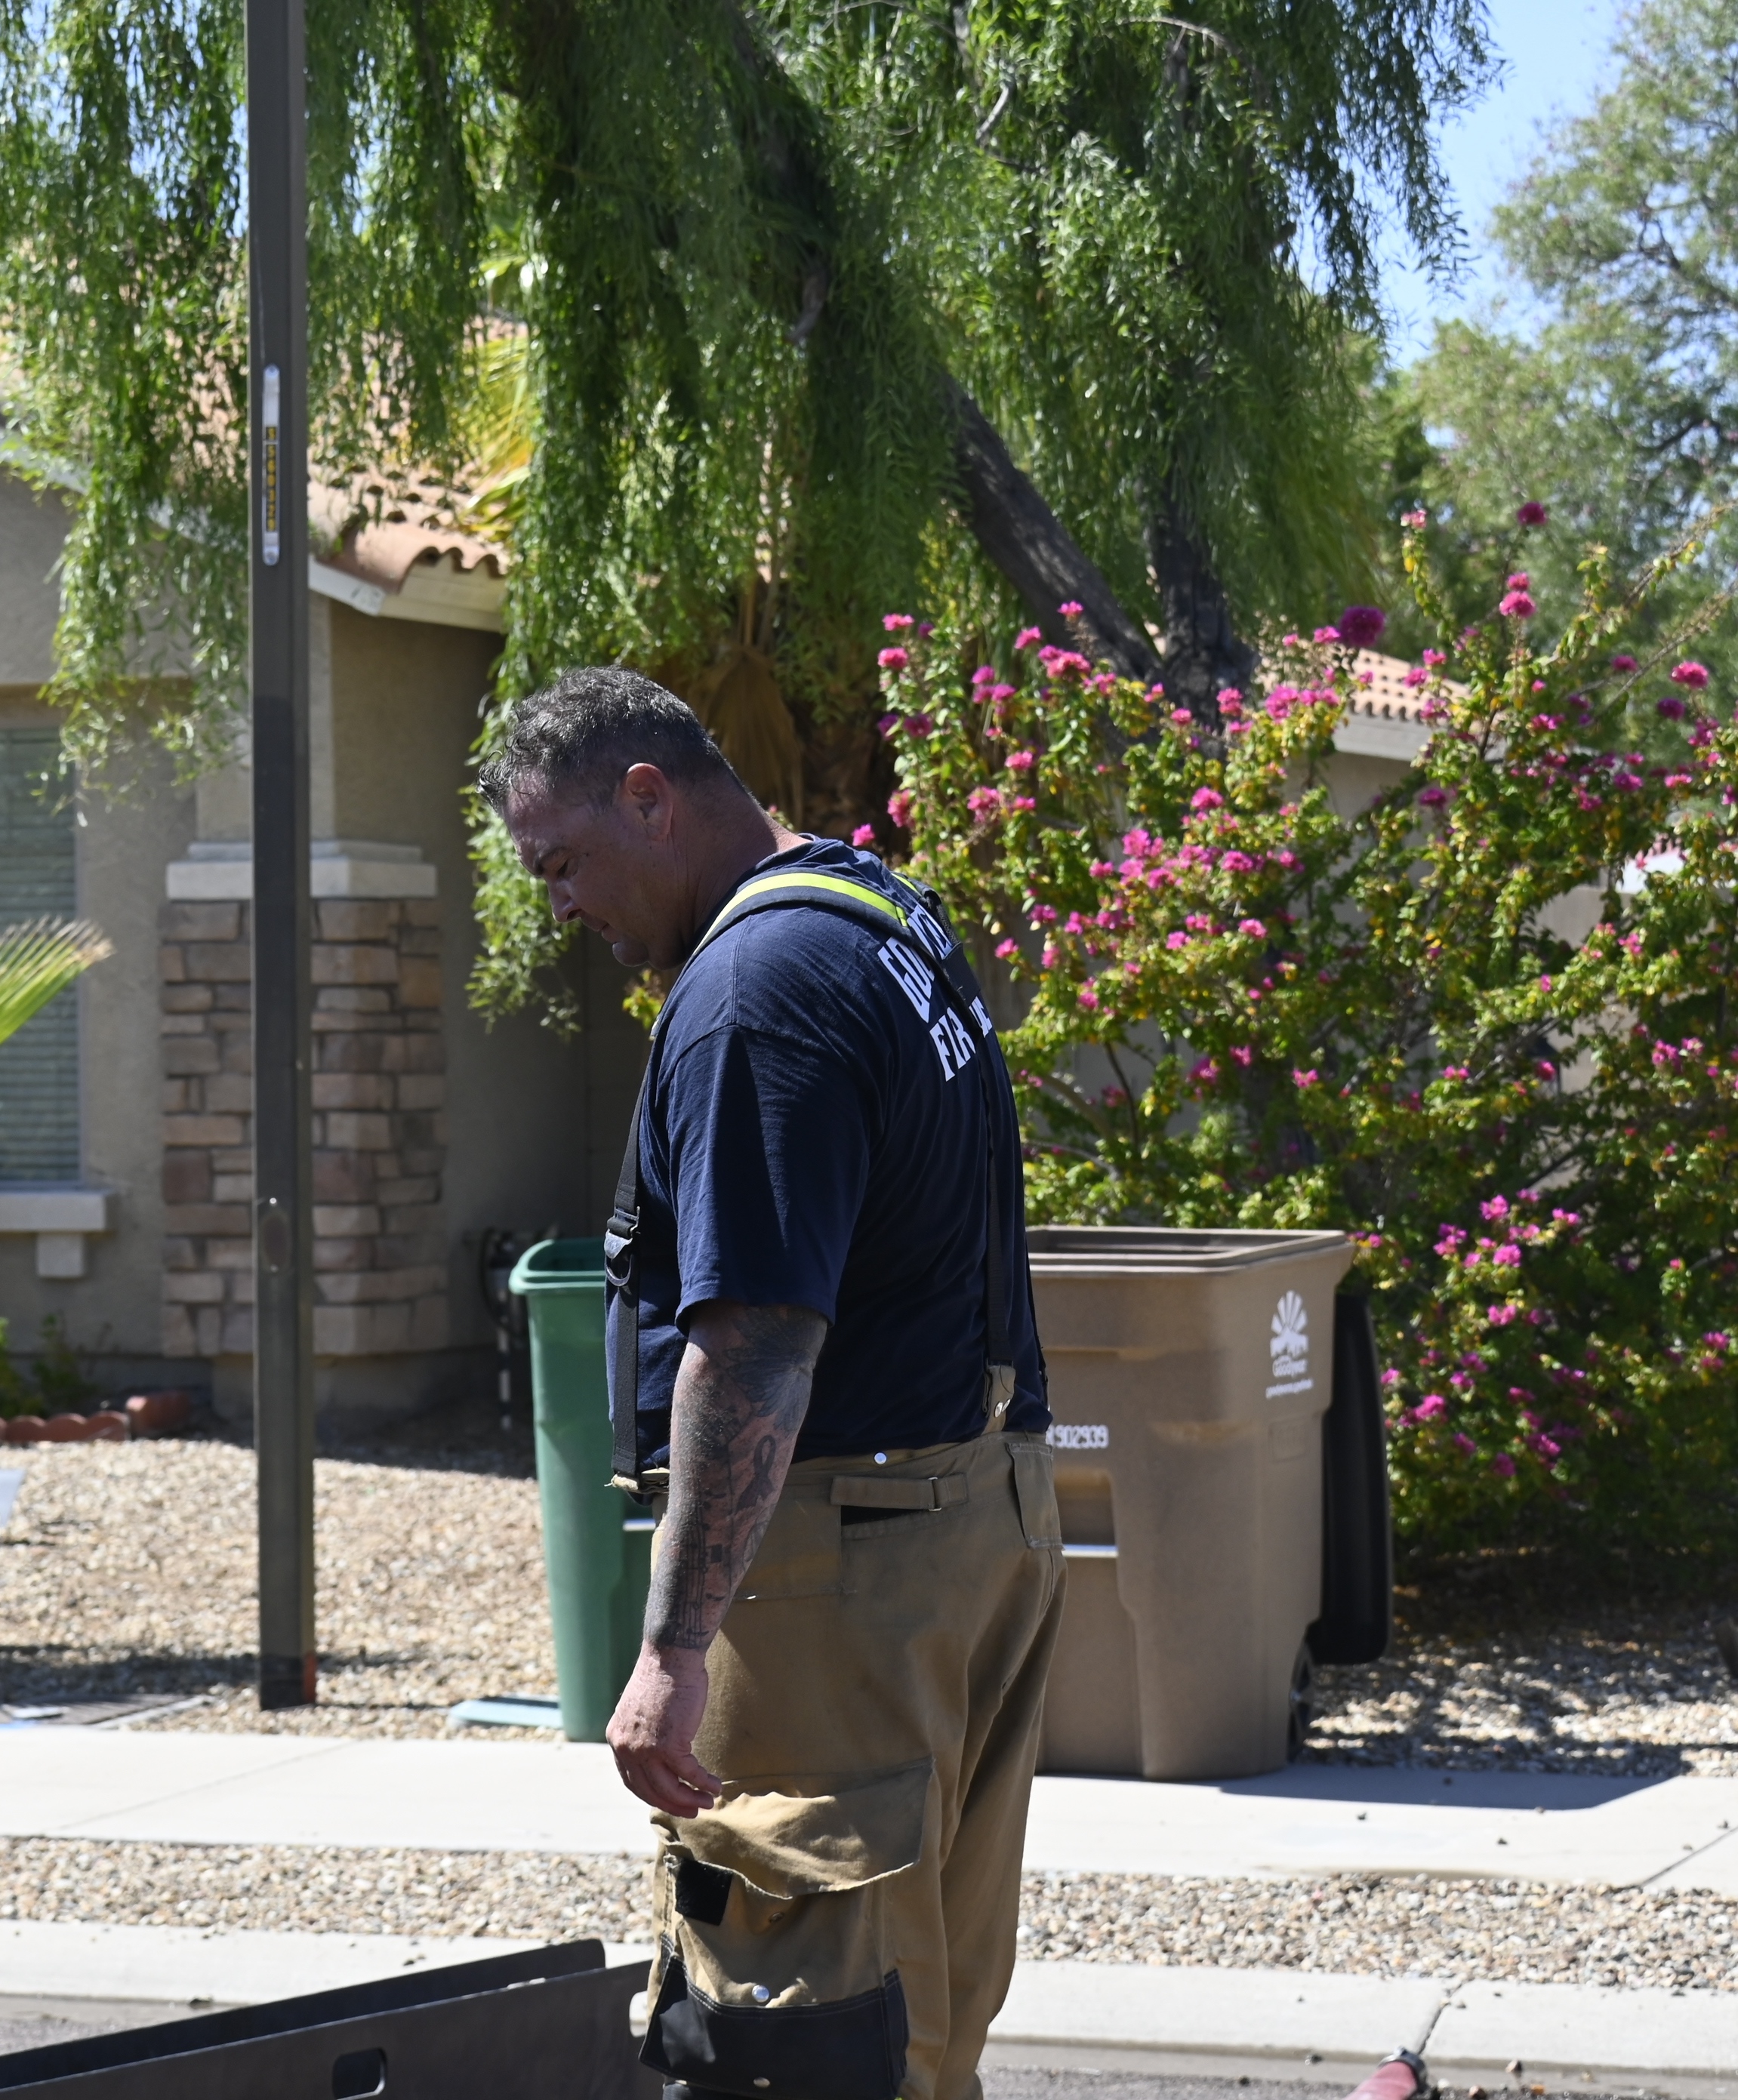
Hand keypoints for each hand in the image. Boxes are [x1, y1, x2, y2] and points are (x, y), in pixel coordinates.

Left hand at [605, 1645, 723, 1817]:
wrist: (671, 1655)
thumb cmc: (663, 1675)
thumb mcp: (642, 1709)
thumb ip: (644, 1732)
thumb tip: (659, 1752)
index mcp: (617, 1738)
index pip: (632, 1780)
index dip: (652, 1794)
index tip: (670, 1799)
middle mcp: (626, 1748)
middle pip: (649, 1790)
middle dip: (673, 1804)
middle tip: (693, 1810)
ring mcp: (647, 1749)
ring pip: (669, 1789)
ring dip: (691, 1799)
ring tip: (708, 1801)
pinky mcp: (670, 1745)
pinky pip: (690, 1774)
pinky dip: (704, 1783)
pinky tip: (716, 1786)